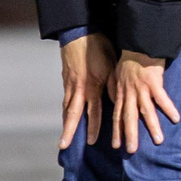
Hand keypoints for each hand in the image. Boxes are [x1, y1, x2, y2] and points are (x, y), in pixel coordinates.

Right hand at [59, 32, 114, 149]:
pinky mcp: (65, 80)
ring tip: (64, 138)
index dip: (93, 127)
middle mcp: (79, 89)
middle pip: (73, 115)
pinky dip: (64, 111)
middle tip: (63, 146)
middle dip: (68, 131)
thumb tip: (117, 101)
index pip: (93, 112)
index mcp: (92, 87)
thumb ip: (113, 85)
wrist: (78, 34)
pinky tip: (65, 117)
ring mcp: (70, 85)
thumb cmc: (98, 49)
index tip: (92, 142)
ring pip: (66, 108)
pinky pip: (65, 100)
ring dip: (65, 124)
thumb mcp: (111, 66)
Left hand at [109, 50, 180, 152]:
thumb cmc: (128, 60)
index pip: (117, 115)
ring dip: (152, 126)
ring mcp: (142, 89)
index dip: (116, 131)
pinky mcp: (154, 82)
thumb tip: (115, 102)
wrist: (138, 45)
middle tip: (132, 151)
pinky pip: (162, 98)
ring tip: (158, 140)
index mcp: (121, 93)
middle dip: (130, 135)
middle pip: (129, 117)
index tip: (116, 146)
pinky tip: (176, 118)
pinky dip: (169, 108)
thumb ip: (115, 90)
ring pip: (146, 111)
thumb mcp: (115, 76)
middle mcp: (130, 93)